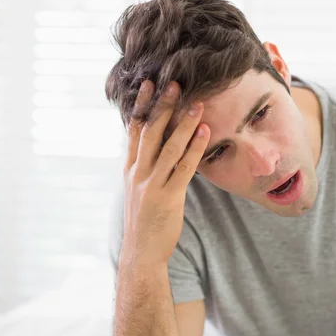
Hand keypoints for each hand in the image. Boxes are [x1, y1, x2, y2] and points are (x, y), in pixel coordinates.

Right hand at [119, 80, 209, 266]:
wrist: (141, 253)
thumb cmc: (144, 221)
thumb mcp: (138, 190)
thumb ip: (146, 168)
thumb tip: (159, 148)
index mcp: (131, 169)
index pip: (134, 130)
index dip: (142, 106)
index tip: (149, 84)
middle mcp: (138, 173)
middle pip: (150, 132)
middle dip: (163, 106)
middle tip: (174, 83)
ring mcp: (152, 184)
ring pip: (168, 147)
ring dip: (183, 123)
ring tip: (197, 103)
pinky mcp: (168, 197)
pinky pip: (184, 167)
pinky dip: (194, 148)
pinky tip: (205, 132)